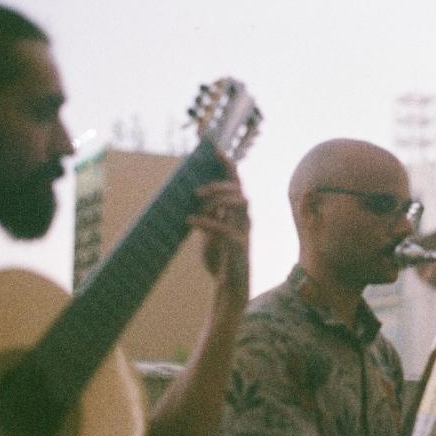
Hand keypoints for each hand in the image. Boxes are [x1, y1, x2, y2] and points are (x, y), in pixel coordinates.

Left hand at [187, 175, 249, 311]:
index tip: (215, 150)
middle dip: (219, 184)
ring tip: (196, 199)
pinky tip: (190, 221)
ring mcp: (244, 231)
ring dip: (218, 197)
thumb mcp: (210, 232)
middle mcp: (244, 219)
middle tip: (197, 190)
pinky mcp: (239, 245)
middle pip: (239, 189)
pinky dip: (206, 221)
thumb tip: (194, 195)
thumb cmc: (220, 258)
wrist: (228, 285)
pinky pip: (223, 227)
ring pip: (240, 202)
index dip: (228, 166)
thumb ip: (208, 214)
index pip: (236, 183)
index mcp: (238, 213)